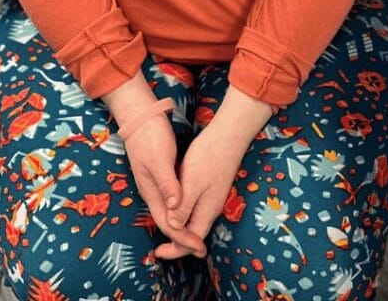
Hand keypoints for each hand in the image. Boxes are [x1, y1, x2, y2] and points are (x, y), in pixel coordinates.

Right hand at [124, 115, 206, 257]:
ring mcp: (155, 184)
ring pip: (170, 213)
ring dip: (182, 226)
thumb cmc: (149, 137)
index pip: (168, 223)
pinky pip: (172, 200)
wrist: (138, 117)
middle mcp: (152, 192)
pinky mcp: (161, 175)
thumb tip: (175, 208)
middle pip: (168, 222)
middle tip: (201, 248)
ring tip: (197, 234)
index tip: (199, 247)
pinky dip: (181, 211)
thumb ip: (167, 184)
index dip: (183, 238)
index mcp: (151, 192)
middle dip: (183, 237)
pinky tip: (189, 210)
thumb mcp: (160, 159)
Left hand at [153, 122, 244, 260]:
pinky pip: (196, 209)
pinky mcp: (211, 188)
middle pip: (193, 234)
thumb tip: (173, 228)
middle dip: (176, 242)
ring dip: (180, 229)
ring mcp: (213, 198)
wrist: (229, 135)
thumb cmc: (209, 157)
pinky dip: (184, 215)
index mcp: (206, 210)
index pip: (191, 241)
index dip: (175, 250)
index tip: (158, 252)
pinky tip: (174, 208)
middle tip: (158, 246)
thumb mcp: (192, 182)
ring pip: (194, 221)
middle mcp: (211, 208)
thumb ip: (183, 207)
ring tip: (164, 229)